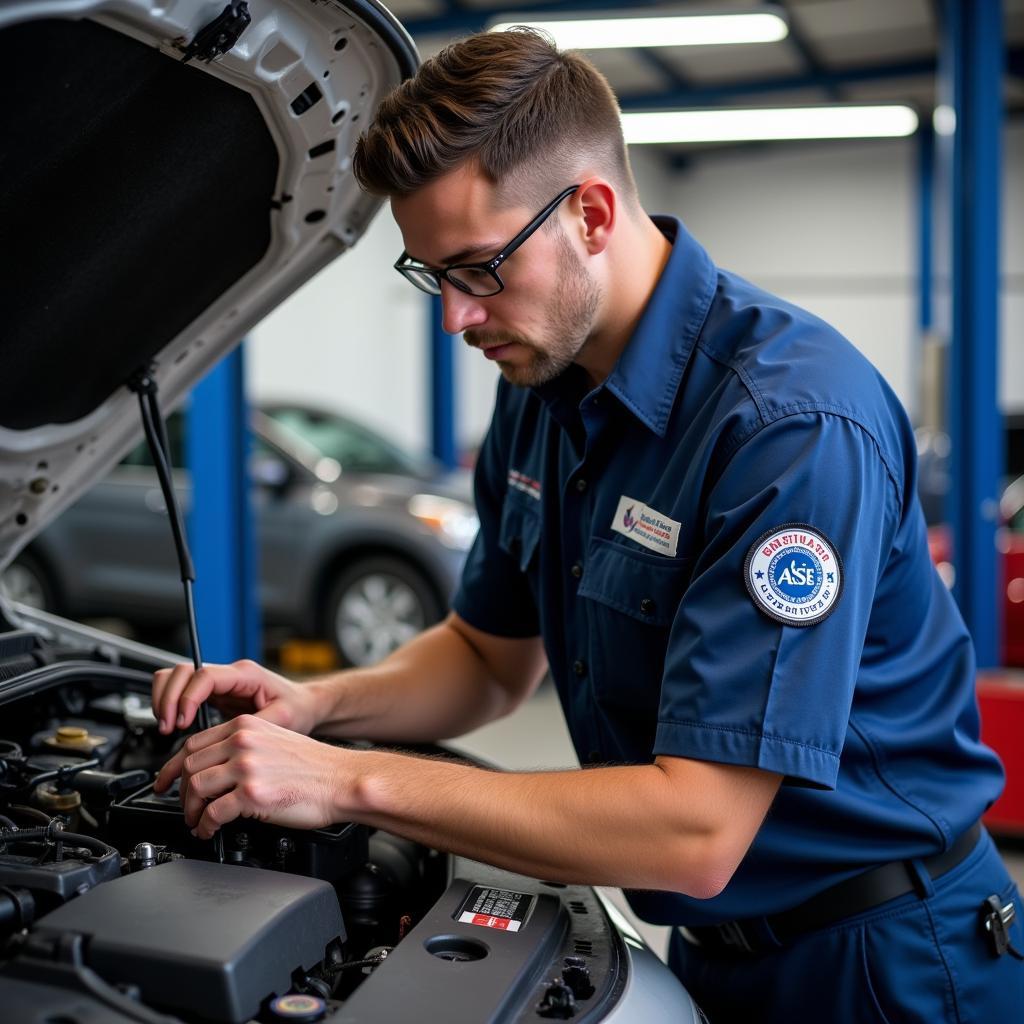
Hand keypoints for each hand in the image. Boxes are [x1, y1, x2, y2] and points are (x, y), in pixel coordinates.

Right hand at [151, 659, 320, 735]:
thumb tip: (234, 741)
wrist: (304, 705)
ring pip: (176, 677)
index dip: (188, 697)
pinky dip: (170, 705)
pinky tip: (174, 726)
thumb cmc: (298, 708)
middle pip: (182, 671)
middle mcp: (228, 675)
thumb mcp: (283, 718)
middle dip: (169, 698)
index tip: (184, 723)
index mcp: (245, 675)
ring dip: (165, 700)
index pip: (204, 676)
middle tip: (169, 727)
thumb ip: (258, 727)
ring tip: (167, 727)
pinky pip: (181, 692)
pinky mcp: (213, 695)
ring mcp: (219, 683)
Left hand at [153, 714, 349, 837]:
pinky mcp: (253, 794)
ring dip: (190, 811)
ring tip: (197, 821)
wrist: (342, 780)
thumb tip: (217, 768)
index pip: (194, 743)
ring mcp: (247, 767)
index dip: (176, 767)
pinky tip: (210, 830)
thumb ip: (245, 747)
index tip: (170, 782)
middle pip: (189, 765)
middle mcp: (243, 741)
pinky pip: (213, 813)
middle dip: (182, 792)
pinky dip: (205, 826)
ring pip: (195, 788)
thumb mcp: (276, 740)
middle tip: (187, 808)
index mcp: (246, 726)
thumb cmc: (316, 767)